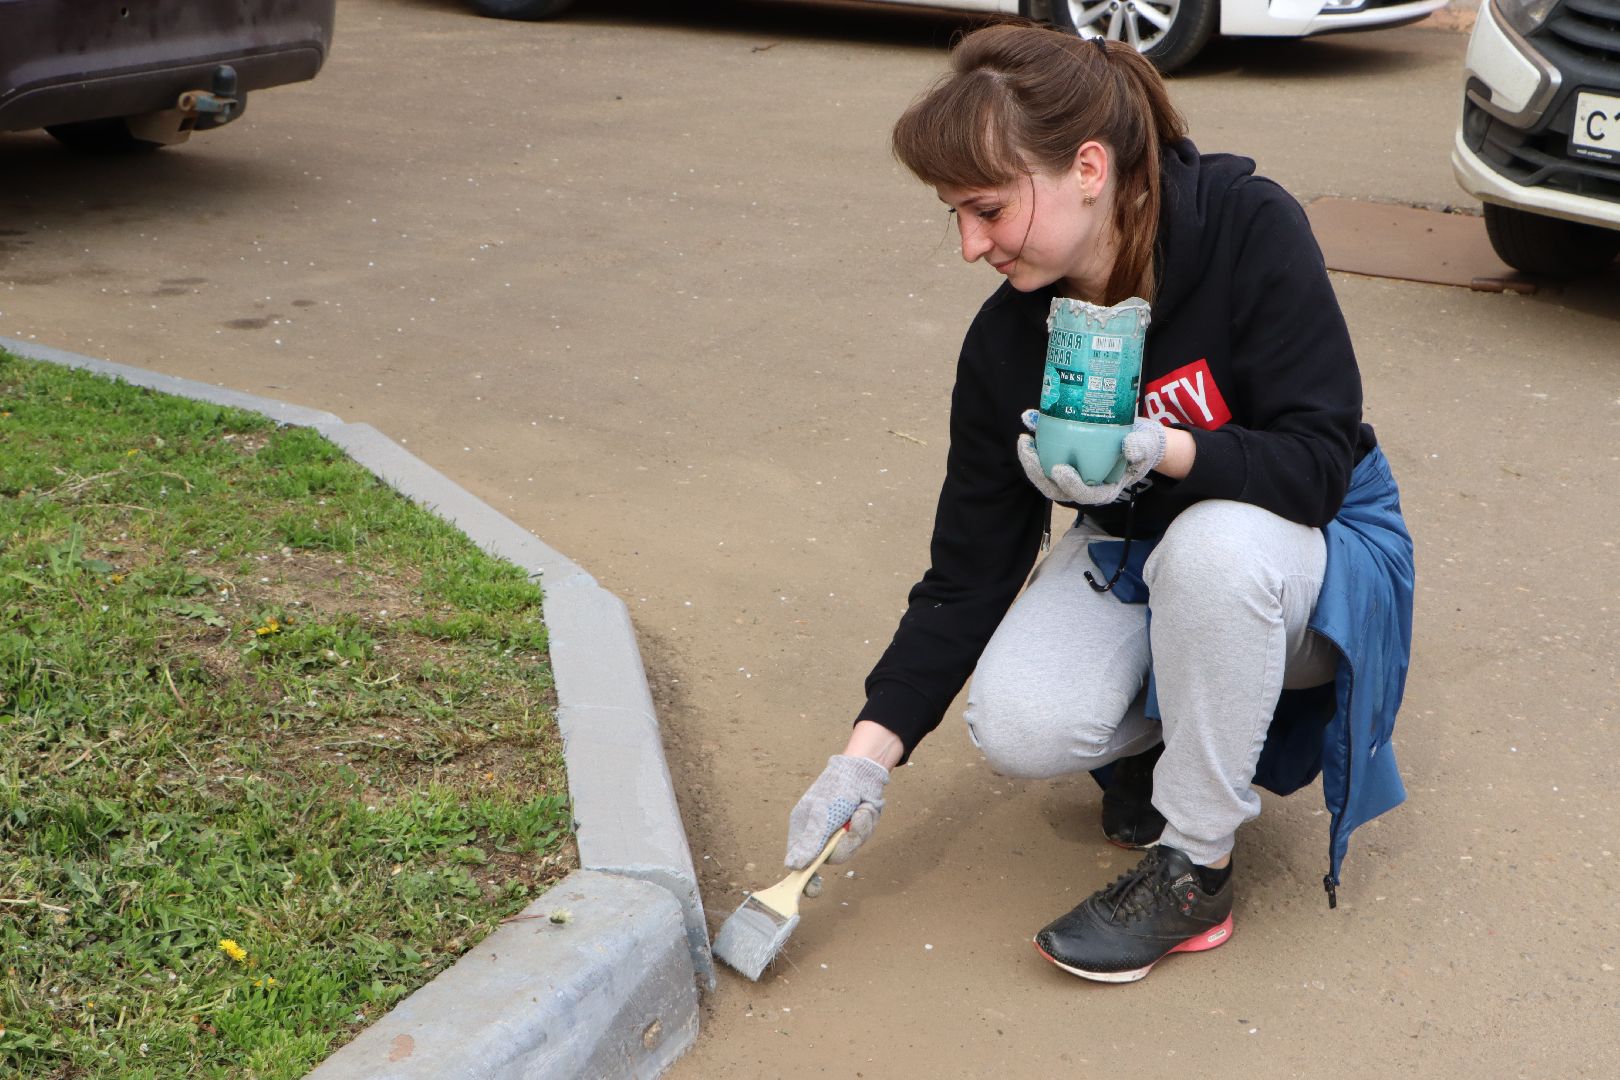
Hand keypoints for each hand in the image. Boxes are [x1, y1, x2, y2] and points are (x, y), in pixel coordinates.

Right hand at [785, 754, 888, 868]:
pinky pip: (862, 838)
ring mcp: (838, 834)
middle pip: (832, 859)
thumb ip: (810, 842)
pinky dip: (866, 823)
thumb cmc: (835, 789)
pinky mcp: (855, 830)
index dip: (806, 879)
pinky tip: (864, 808)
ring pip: (850, 848)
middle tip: (848, 827)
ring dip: (858, 829)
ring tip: (858, 810)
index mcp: (803, 832)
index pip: (800, 863)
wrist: (862, 772)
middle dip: (845, 843)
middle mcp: (820, 836)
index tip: (815, 890)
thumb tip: (792, 866)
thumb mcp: (821, 815)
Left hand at [1016, 411, 1166, 505]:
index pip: (1083, 495)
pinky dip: (1035, 446)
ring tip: (1025, 440)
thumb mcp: (1146, 446)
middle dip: (1038, 473)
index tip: (1059, 469)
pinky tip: (1029, 425)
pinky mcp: (1063, 462)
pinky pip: (1045, 459)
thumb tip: (1128, 445)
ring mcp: (1071, 476)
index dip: (1069, 485)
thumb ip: (1140, 447)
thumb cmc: (1143, 446)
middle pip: (1055, 489)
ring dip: (1031, 461)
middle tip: (1030, 450)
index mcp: (1103, 490)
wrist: (1136, 438)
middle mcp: (1084, 488)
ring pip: (1045, 478)